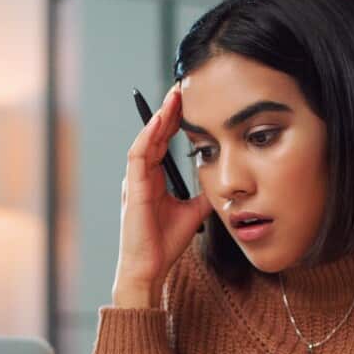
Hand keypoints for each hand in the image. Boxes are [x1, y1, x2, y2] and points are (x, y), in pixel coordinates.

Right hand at [112, 83, 213, 307]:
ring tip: (174, 96)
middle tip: (183, 85)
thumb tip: (222, 182)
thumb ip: (203, 195)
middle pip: (154, 134)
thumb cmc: (165, 244)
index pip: (164, 141)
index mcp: (153, 179)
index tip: (190, 101)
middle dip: (168, 110)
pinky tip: (160, 121)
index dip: (176, 120)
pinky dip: (148, 136)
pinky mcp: (131, 189)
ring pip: (146, 139)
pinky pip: (138, 155)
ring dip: (159, 117)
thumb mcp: (194, 212)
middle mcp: (141, 175)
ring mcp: (134, 180)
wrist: (150, 268)